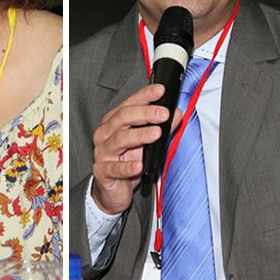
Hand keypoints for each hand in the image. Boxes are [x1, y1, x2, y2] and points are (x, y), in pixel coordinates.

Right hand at [91, 84, 179, 213]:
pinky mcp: (102, 172)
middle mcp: (105, 134)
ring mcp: (102, 153)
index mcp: (113, 123)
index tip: (160, 91)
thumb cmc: (127, 162)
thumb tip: (177, 114)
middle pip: (122, 118)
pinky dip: (127, 167)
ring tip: (156, 133)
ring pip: (118, 140)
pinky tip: (138, 165)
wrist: (113, 189)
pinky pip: (114, 168)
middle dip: (144, 113)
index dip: (144, 96)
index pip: (128, 104)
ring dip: (139, 135)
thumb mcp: (147, 143)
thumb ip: (161, 128)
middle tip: (163, 113)